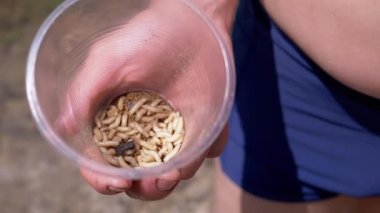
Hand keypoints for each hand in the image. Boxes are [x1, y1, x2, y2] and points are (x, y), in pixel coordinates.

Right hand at [57, 1, 230, 199]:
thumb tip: (62, 127)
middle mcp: (143, 130)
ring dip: (173, 178)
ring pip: (172, 170)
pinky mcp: (202, 122)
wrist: (193, 20)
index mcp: (114, 120)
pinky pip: (205, 148)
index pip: (101, 161)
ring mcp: (174, 129)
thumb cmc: (147, 35)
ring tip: (177, 170)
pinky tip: (205, 143)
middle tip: (155, 182)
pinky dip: (205, 152)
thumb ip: (85, 91)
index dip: (103, 177)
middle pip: (138, 175)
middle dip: (144, 187)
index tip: (116, 181)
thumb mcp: (110, 59)